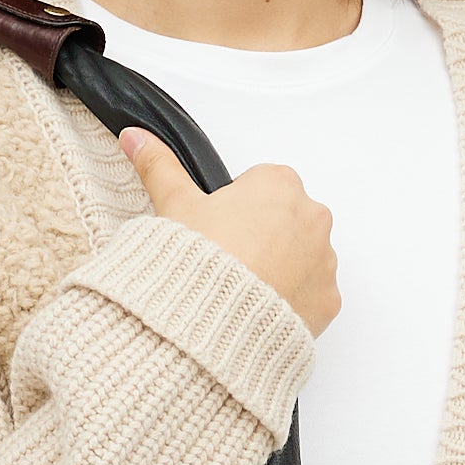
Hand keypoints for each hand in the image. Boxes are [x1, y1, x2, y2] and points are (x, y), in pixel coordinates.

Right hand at [118, 130, 339, 334]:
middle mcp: (312, 217)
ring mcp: (324, 260)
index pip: (260, 185)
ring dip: (281, 268)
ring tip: (244, 288)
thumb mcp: (174, 206)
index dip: (234, 208)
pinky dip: (293, 302)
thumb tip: (136, 138)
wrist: (215, 326)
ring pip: (302, 257)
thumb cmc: (200, 263)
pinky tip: (262, 308)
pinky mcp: (328, 300)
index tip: (219, 229)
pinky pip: (313, 295)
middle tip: (228, 260)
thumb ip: (158, 166)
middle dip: (262, 236)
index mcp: (279, 183)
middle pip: (285, 220)